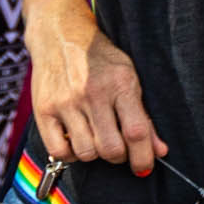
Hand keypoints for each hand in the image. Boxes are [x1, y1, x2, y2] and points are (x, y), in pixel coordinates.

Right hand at [29, 13, 160, 173]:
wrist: (60, 36)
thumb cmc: (101, 59)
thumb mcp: (129, 78)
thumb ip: (144, 116)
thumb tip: (160, 151)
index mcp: (120, 83)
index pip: (137, 132)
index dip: (143, 157)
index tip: (143, 167)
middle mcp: (92, 93)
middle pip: (111, 149)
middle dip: (119, 156)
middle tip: (118, 148)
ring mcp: (65, 102)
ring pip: (86, 153)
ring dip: (95, 153)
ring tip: (96, 138)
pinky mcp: (43, 110)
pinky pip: (59, 150)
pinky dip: (70, 153)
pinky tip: (75, 140)